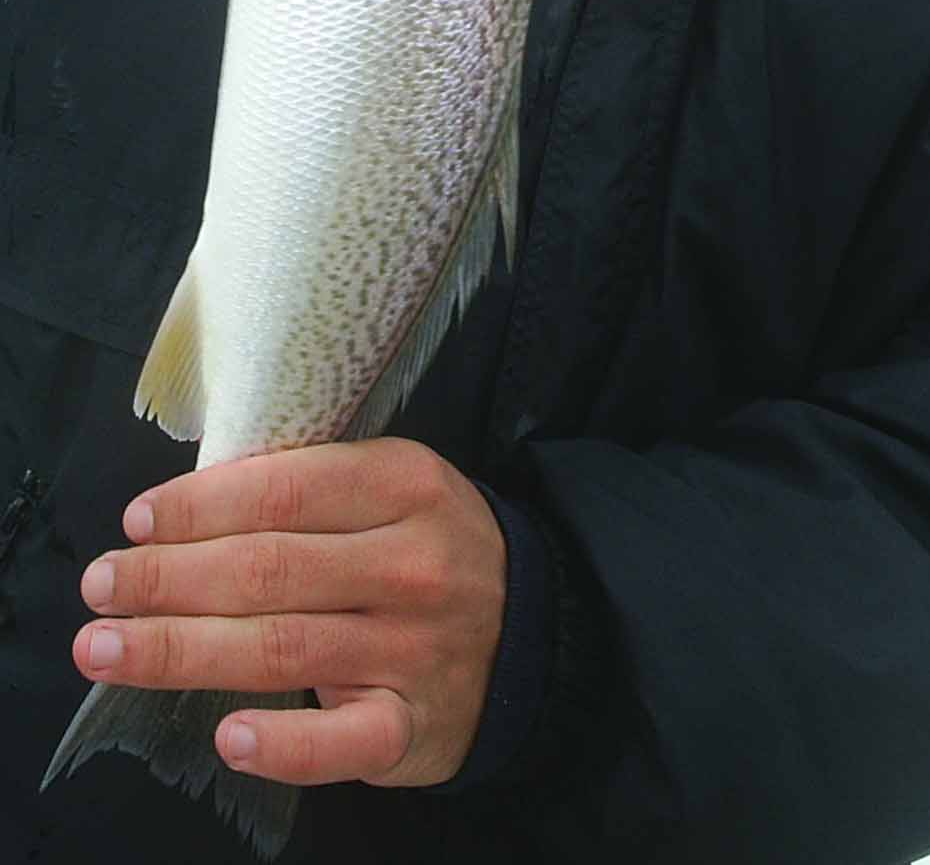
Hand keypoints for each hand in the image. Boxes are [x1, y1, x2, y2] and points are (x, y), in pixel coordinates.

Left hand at [72, 437, 506, 788]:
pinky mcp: (415, 728)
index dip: (201, 507)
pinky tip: (227, 735)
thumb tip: (185, 508)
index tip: (135, 521)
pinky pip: (345, 741)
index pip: (285, 492)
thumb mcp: (390, 487)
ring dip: (182, 651)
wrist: (532, 629)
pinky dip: (287, 743)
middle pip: (269, 571)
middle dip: (169, 579)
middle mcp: (411, 564)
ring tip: (107, 649)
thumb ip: (308, 489)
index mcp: (404, 484)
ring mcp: (415, 650)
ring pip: (282, 649)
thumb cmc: (429, 546)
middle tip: (99, 586)